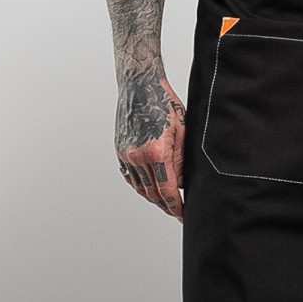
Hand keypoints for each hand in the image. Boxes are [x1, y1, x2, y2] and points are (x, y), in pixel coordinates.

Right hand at [115, 71, 185, 220]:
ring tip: (166, 203)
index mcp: (156, 152)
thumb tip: (182, 184)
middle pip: (152, 193)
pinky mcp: (120, 151)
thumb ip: (182, 161)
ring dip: (153, 198)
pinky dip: (140, 187)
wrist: (139, 86)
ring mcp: (125, 155)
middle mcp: (137, 156)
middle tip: (177, 212)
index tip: (182, 215)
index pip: (167, 190)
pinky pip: (129, 177)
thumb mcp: (182, 131)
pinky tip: (150, 189)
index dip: (176, 206)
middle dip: (165, 206)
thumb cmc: (164, 103)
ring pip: (140, 188)